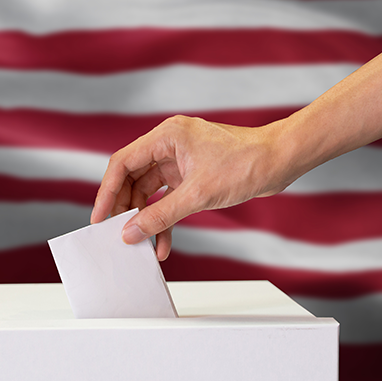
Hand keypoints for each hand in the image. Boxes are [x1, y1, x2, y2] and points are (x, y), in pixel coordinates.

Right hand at [90, 115, 292, 260]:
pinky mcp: (190, 174)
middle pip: (132, 179)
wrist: (282, 161)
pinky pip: (168, 199)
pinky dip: (165, 218)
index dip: (106, 192)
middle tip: (119, 234)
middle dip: (126, 209)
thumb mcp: (198, 195)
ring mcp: (179, 160)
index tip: (99, 217)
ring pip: (149, 192)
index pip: (122, 164)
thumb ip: (160, 216)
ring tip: (143, 244)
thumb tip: (131, 232)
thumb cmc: (246, 164)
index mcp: (165, 137)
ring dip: (147, 219)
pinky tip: (164, 243)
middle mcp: (168, 145)